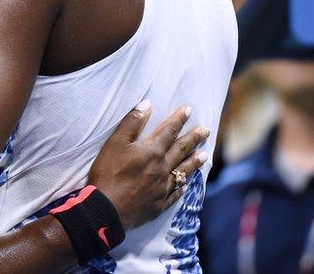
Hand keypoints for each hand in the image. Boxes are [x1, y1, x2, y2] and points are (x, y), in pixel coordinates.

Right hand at [88, 101, 209, 229]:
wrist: (106, 208)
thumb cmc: (108, 173)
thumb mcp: (115, 142)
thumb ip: (132, 123)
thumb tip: (147, 104)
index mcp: (152, 151)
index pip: (169, 131)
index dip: (179, 119)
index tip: (189, 110)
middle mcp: (162, 168)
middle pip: (181, 150)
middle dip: (194, 139)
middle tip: (206, 131)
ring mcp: (162, 188)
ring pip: (183, 171)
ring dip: (194, 162)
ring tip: (205, 155)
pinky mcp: (159, 204)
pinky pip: (175, 194)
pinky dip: (181, 188)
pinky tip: (186, 186)